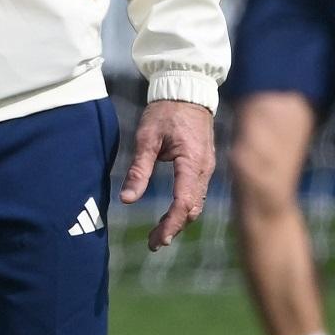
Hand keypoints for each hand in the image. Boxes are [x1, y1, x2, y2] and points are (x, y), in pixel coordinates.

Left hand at [119, 99, 214, 250]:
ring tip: (159, 235)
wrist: (186, 91)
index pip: (183, 202)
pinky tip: (169, 216)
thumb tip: (127, 200)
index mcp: (192, 162)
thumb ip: (138, 170)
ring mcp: (206, 168)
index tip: (158, 240)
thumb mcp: (146, 138)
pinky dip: (184, 208)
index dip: (171, 223)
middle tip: (153, 243)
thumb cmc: (165, 112)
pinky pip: (196, 194)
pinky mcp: (203, 167)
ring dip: (179, 221)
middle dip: (173, 227)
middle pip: (192, 208)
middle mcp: (204, 169)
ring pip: (196, 203)